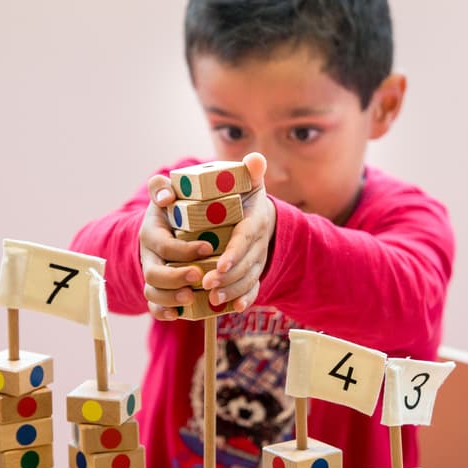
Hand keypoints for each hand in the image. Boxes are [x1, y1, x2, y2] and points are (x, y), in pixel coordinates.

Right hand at [139, 173, 213, 320]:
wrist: (169, 224)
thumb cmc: (174, 206)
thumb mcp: (168, 190)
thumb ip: (161, 186)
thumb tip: (166, 195)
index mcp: (152, 233)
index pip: (164, 245)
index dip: (184, 250)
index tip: (208, 247)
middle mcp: (149, 256)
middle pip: (153, 273)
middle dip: (175, 278)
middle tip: (197, 277)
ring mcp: (153, 273)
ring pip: (153, 292)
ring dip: (171, 298)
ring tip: (191, 298)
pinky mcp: (159, 288)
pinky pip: (154, 306)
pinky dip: (164, 313)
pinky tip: (178, 314)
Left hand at [201, 152, 274, 312]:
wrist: (261, 212)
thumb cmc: (245, 193)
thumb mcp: (246, 179)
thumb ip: (246, 170)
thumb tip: (255, 158)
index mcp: (256, 219)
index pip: (246, 238)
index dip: (235, 252)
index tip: (220, 264)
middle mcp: (260, 242)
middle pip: (246, 263)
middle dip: (228, 276)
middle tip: (206, 285)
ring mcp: (259, 258)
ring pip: (249, 278)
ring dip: (232, 290)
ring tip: (213, 299)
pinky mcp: (255, 269)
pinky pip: (254, 287)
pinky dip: (245, 299)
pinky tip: (233, 308)